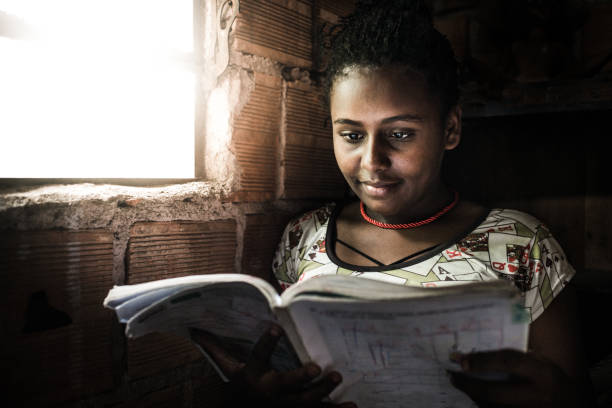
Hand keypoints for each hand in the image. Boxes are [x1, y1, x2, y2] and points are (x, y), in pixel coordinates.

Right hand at [191, 326, 356, 407]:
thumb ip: (215, 347)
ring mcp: (285, 406)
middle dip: (301, 377)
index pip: (258, 356)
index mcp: (253, 376)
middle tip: (317, 368)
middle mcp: (269, 393)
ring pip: (306, 401)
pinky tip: (353, 406)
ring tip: (338, 378)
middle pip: (286, 384)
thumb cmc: (237, 388)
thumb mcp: (226, 368)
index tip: (277, 327)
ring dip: (323, 392)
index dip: (266, 342)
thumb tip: (195, 328)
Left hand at [449, 349, 584, 407]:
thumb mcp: (540, 359)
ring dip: (473, 396)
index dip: (482, 361)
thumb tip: (484, 339)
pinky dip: (482, 404)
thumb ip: (516, 352)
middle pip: (494, 392)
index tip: (461, 360)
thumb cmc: (550, 375)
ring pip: (492, 406)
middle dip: (469, 385)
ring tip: (458, 384)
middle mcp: (536, 396)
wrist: (570, 402)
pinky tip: (473, 396)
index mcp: (541, 373)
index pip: (507, 364)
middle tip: (452, 376)